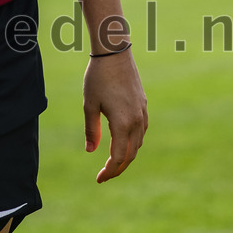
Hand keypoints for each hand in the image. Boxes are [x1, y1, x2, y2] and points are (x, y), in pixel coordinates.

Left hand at [82, 51, 147, 182]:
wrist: (115, 54)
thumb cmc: (98, 77)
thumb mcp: (89, 104)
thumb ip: (91, 129)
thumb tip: (91, 151)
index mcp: (122, 124)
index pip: (119, 157)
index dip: (110, 171)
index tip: (99, 179)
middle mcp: (136, 122)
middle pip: (131, 154)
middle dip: (118, 167)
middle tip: (104, 175)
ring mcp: (142, 114)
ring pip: (138, 144)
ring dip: (127, 156)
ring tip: (113, 162)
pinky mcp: (144, 106)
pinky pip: (141, 132)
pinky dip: (133, 142)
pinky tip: (123, 142)